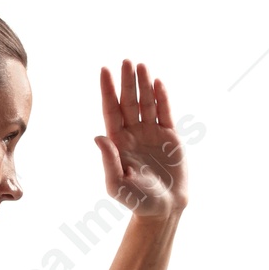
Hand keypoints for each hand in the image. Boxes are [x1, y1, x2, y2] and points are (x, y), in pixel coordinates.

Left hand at [94, 59, 187, 218]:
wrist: (163, 209)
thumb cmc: (136, 201)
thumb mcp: (116, 184)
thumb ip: (108, 161)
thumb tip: (99, 136)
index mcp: (117, 144)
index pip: (110, 112)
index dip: (107, 91)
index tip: (104, 71)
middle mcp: (133, 135)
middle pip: (128, 102)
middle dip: (126, 81)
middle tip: (125, 60)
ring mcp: (151, 134)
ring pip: (146, 103)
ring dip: (143, 84)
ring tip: (140, 64)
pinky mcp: (169, 136)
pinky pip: (165, 112)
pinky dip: (162, 97)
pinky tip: (158, 82)